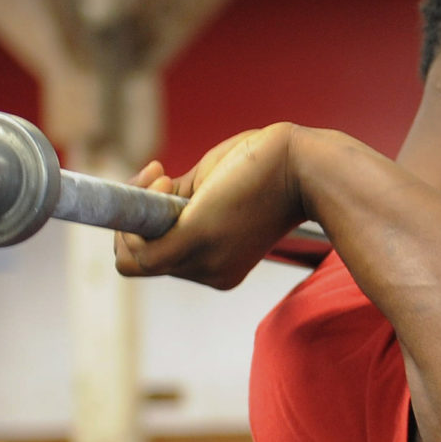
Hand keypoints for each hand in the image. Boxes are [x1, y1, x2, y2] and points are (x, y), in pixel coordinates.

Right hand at [112, 122, 330, 290]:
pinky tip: (161, 179)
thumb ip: (181, 202)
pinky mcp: (195, 241)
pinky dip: (136, 212)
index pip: (159, 259)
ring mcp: (204, 263)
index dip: (145, 225)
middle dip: (137, 214)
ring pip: (133, 258)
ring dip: (136, 209)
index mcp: (219, 266)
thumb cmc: (269, 170)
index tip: (159, 185)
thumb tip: (147, 198)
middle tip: (160, 177)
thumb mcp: (213, 190)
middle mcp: (211, 274)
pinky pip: (137, 253)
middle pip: (140, 259)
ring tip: (163, 176)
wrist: (307, 167)